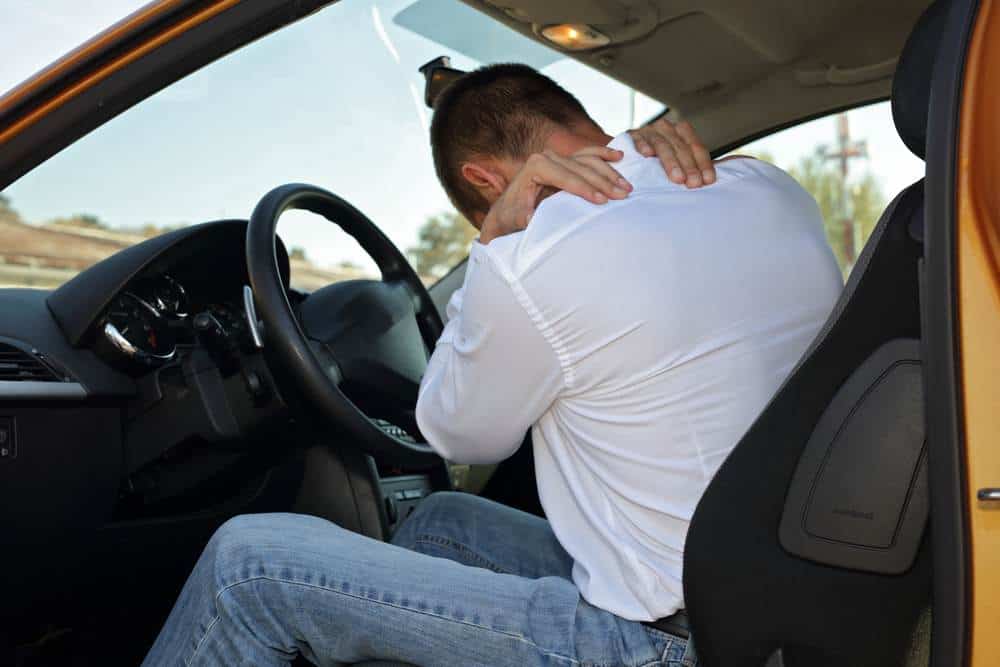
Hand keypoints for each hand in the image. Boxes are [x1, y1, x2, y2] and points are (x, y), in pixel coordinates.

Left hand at [479, 146, 630, 243]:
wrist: (507, 211)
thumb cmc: (513, 217)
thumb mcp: (518, 219)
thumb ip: (527, 217)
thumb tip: (533, 218)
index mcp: (535, 166)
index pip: (566, 177)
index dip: (585, 189)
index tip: (602, 201)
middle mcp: (546, 156)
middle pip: (581, 168)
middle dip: (603, 182)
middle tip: (623, 195)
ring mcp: (557, 156)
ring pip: (589, 161)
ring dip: (609, 173)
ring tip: (626, 187)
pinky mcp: (565, 160)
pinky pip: (588, 155)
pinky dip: (604, 155)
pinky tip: (619, 156)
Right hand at [628, 117, 714, 188]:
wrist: (631, 151)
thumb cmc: (658, 160)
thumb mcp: (679, 159)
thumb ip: (695, 164)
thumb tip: (713, 176)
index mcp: (682, 131)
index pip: (696, 147)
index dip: (703, 164)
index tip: (707, 181)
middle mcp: (666, 128)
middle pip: (681, 147)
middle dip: (689, 166)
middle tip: (693, 183)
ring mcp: (648, 131)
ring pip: (663, 144)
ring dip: (671, 162)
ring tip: (677, 178)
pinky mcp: (631, 136)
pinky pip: (638, 140)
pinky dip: (643, 145)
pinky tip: (647, 154)